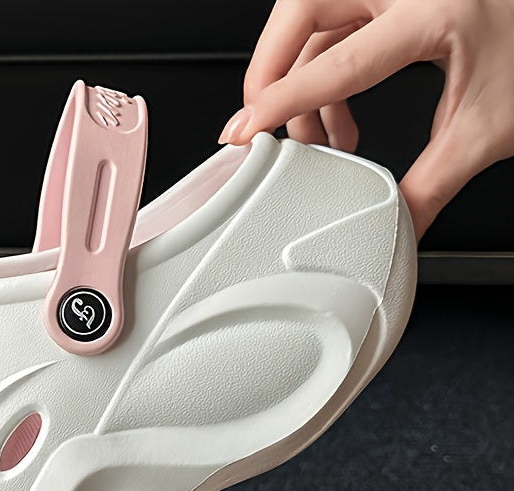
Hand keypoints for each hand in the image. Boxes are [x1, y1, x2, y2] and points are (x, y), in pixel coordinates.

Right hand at [218, 0, 513, 239]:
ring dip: (294, 79)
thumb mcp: (487, 127)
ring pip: (310, 19)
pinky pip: (332, 28)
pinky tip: (336, 119)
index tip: (245, 130)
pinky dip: (319, 76)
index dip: (282, 101)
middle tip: (260, 121)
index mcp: (433, 12)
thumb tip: (397, 227)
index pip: (335, 61)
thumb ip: (433, 184)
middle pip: (301, 11)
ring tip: (314, 140)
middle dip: (269, 71)